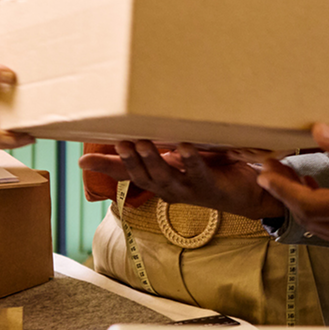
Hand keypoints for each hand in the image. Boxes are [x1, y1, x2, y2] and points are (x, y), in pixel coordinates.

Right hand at [78, 142, 286, 218]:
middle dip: (131, 160)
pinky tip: (184, 147)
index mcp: (158, 180)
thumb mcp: (176, 158)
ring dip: (153, 160)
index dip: (106, 167)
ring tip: (143, 142)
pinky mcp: (210, 187)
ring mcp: (188, 189)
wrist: (245, 194)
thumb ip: (155, 149)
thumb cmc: (206, 171)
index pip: (127, 174)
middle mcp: (169, 188)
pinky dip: (190, 161)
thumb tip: (133, 136)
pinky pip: (197, 173)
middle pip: (143, 176)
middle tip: (121, 142)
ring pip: (165, 177)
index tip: (83, 161)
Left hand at [256, 124, 328, 258]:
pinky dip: (317, 212)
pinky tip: (316, 191)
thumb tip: (319, 130)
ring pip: (318, 226)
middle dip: (285, 193)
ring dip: (300, 203)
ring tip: (289, 175)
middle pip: (308, 217)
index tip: (265, 172)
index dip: (283, 189)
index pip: (311, 204)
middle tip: (271, 168)